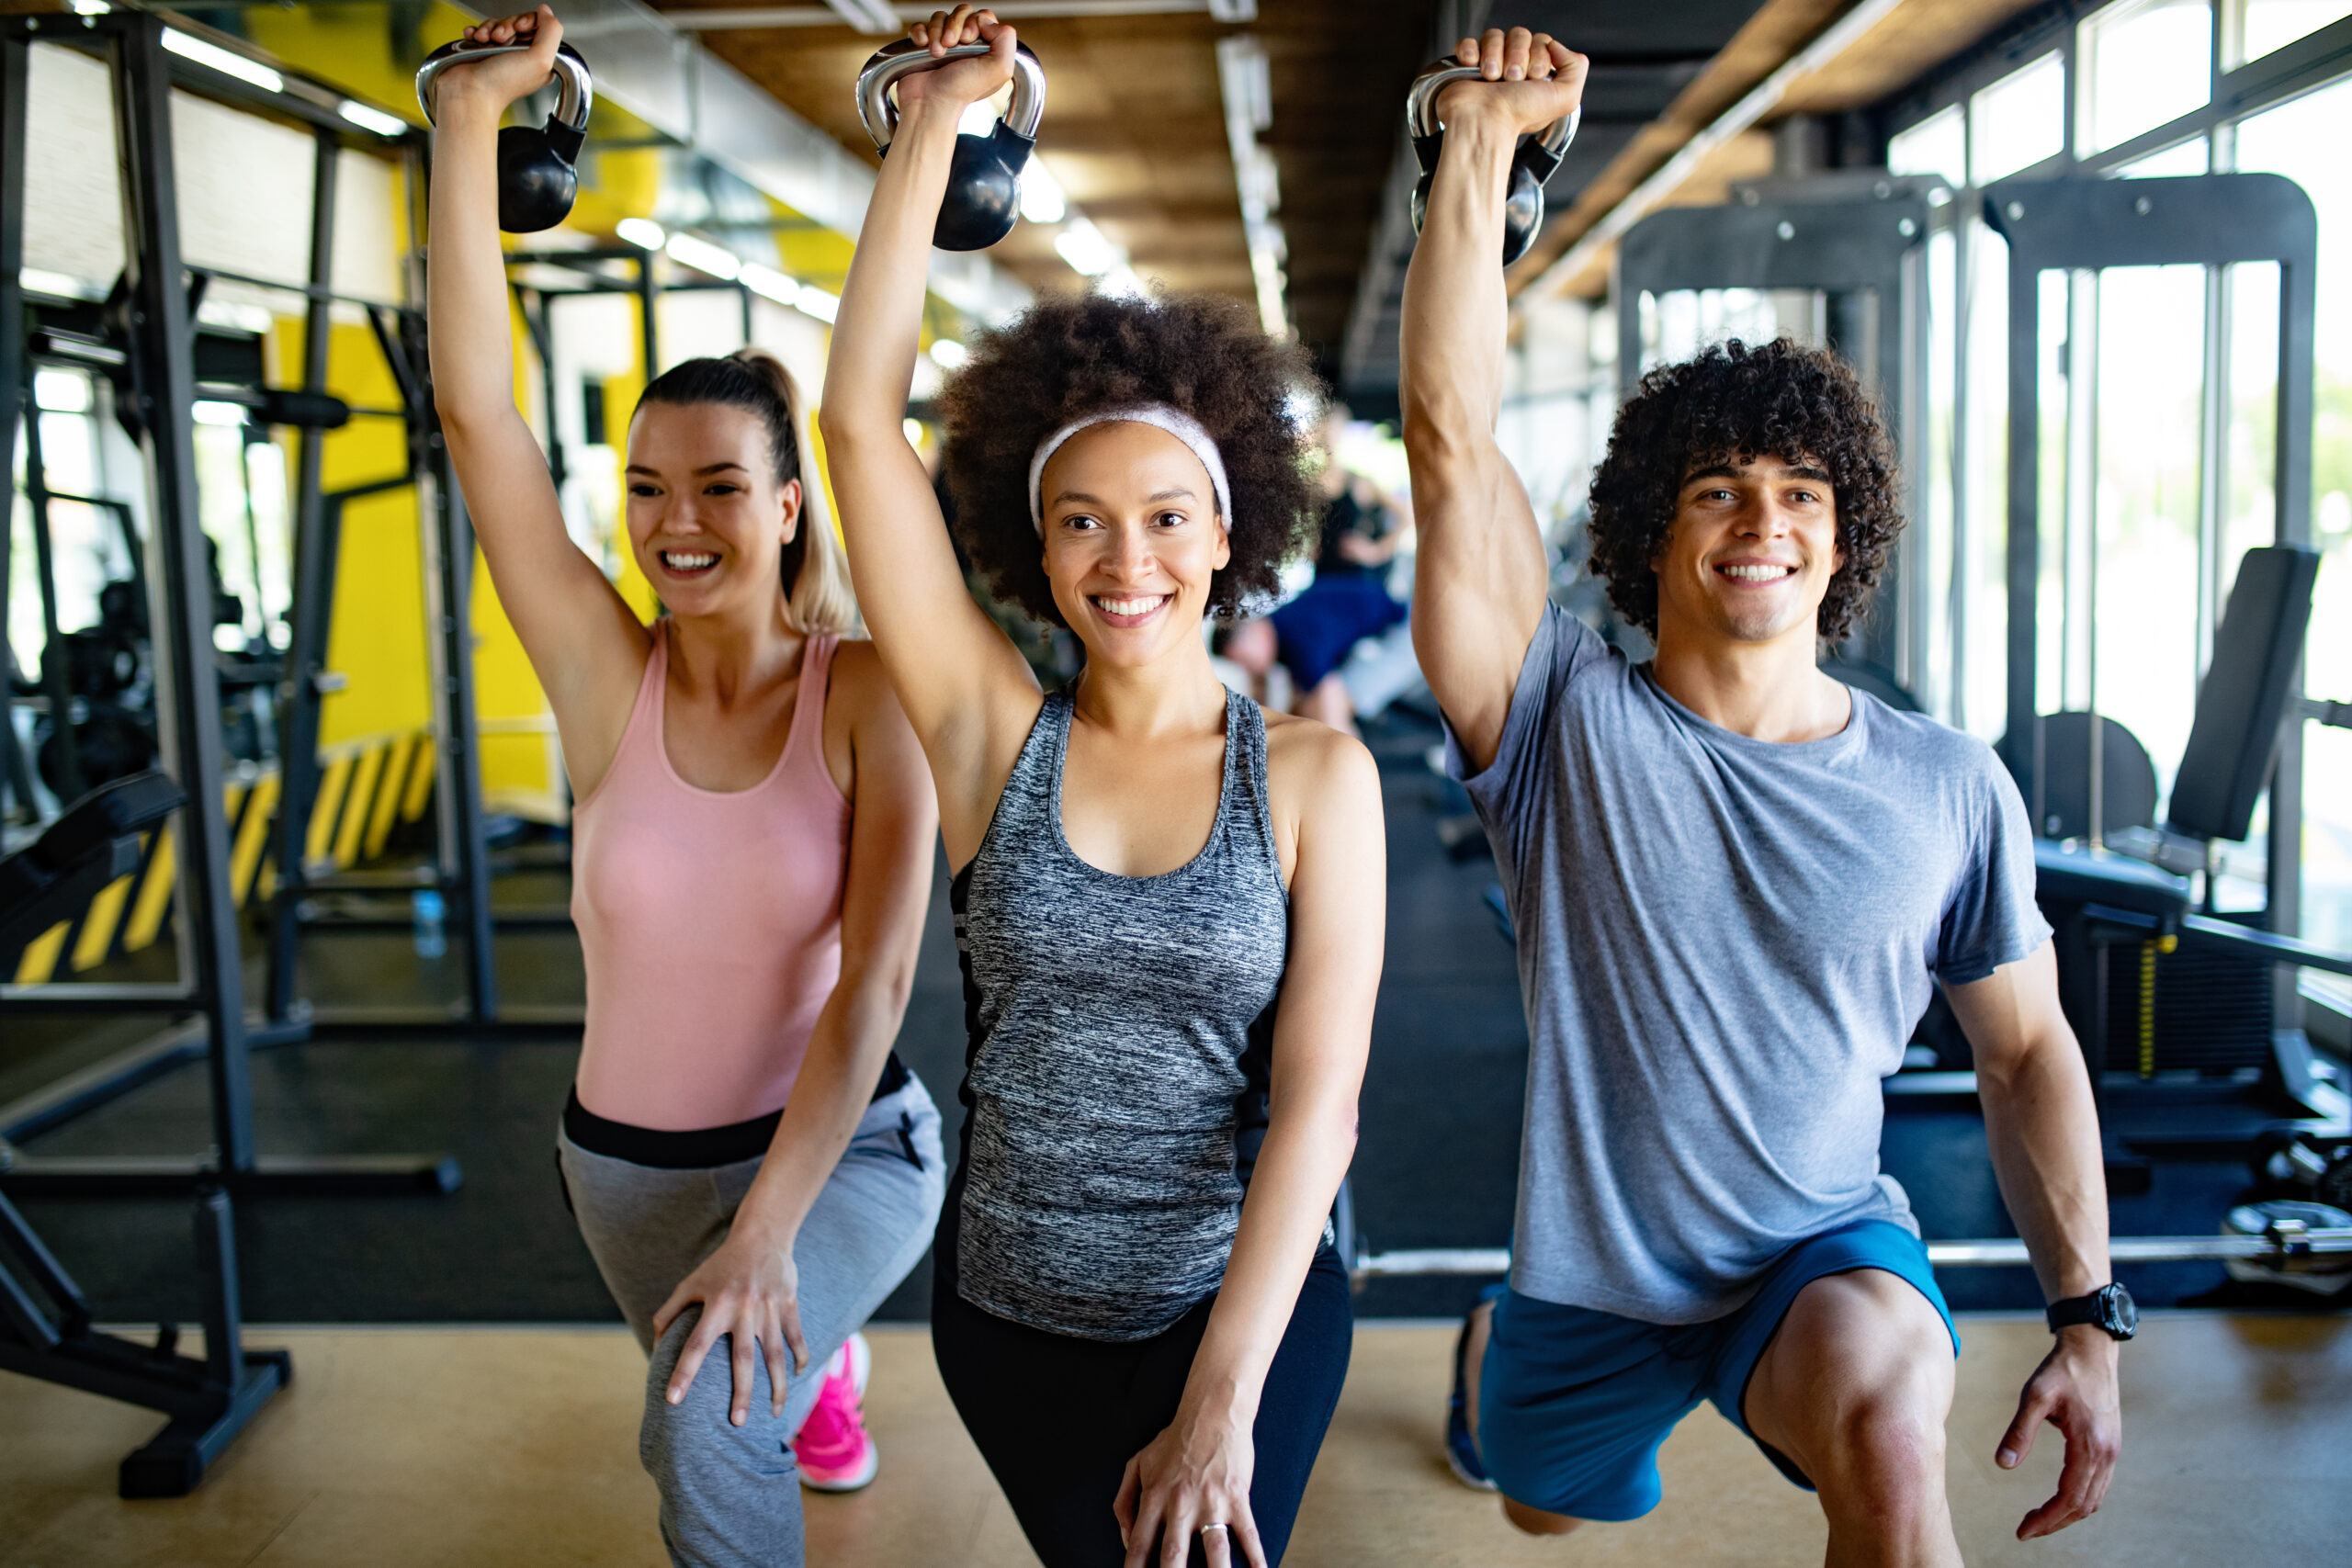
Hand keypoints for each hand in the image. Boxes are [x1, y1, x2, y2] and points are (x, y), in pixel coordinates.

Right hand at [435, 5, 564, 117]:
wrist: (469, 93)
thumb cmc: (503, 84)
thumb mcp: (541, 59)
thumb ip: (551, 31)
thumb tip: (545, 11)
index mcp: (539, 60)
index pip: (540, 26)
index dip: (528, 20)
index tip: (519, 28)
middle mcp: (521, 57)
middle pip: (517, 22)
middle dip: (506, 25)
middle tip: (500, 38)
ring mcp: (500, 54)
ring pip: (497, 25)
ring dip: (489, 28)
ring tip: (484, 40)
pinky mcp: (481, 52)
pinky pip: (480, 31)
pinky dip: (476, 32)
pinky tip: (474, 39)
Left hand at [651, 1227, 808, 1425]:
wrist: (762, 1235)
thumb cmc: (721, 1264)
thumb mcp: (690, 1283)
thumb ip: (669, 1313)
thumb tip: (655, 1347)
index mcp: (716, 1305)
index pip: (695, 1345)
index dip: (683, 1373)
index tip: (672, 1400)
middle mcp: (744, 1310)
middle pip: (743, 1359)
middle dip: (741, 1393)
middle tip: (737, 1423)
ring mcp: (770, 1309)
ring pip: (775, 1355)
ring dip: (776, 1386)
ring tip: (773, 1414)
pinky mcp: (789, 1305)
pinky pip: (796, 1337)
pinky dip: (800, 1357)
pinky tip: (797, 1375)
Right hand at [897, 6, 1017, 113]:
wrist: (931, 102)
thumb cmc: (962, 90)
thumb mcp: (999, 69)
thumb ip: (1006, 40)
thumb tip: (987, 21)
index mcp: (985, 48)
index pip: (982, 16)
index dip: (975, 22)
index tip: (969, 40)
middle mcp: (964, 44)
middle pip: (961, 12)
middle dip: (955, 24)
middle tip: (951, 44)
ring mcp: (942, 43)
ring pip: (939, 17)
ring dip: (936, 32)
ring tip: (937, 53)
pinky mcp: (923, 46)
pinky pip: (919, 25)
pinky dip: (920, 33)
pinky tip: (923, 47)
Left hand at [1114, 1405, 1262, 1567]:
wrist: (1211, 1412)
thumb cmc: (1175, 1439)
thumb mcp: (1137, 1463)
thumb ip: (1124, 1502)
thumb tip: (1125, 1539)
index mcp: (1154, 1497)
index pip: (1139, 1544)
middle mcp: (1180, 1504)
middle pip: (1174, 1555)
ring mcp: (1211, 1502)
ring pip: (1214, 1550)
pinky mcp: (1237, 1498)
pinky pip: (1248, 1534)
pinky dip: (1256, 1559)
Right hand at [1434, 27, 1586, 136]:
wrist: (1484, 122)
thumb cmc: (1519, 115)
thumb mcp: (1566, 97)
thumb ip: (1576, 67)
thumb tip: (1556, 46)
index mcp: (1535, 75)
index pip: (1542, 42)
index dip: (1539, 55)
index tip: (1533, 78)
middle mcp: (1513, 68)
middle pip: (1520, 35)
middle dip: (1518, 55)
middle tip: (1512, 78)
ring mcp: (1488, 65)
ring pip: (1495, 35)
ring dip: (1495, 54)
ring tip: (1492, 77)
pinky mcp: (1466, 64)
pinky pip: (1469, 42)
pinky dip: (1471, 50)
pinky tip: (1473, 65)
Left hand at [1997, 1326, 2121, 1538]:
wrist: (2092, 1349)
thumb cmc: (2061, 1370)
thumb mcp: (2035, 1396)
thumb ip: (2019, 1431)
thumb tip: (2003, 1465)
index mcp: (2090, 1445)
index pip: (2069, 1498)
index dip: (2046, 1519)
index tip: (2022, 1531)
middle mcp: (2107, 1454)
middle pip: (2084, 1505)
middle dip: (2054, 1522)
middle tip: (2025, 1530)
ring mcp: (2112, 1451)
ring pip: (2094, 1498)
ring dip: (2068, 1514)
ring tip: (2038, 1520)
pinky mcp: (2111, 1446)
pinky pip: (2099, 1484)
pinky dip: (2080, 1499)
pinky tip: (2059, 1500)